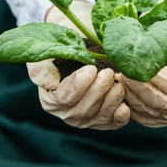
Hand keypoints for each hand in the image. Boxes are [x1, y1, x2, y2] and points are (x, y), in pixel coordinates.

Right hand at [27, 0, 129, 129]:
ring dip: (111, 101)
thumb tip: (49, 83)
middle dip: (98, 91)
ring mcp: (88, 118)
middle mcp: (69, 113)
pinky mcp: (106, 119)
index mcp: (51, 100)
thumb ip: (41, 67)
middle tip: (108, 73)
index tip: (91, 69)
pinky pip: (113, 123)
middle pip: (83, 110)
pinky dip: (120, 116)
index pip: (65, 98)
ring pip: (100, 117)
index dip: (78, 85)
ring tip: (118, 83)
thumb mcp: (47, 51)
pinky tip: (125, 105)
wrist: (84, 43)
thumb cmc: (64, 45)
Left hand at [118, 19, 166, 127]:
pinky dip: (131, 105)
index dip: (161, 79)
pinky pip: (144, 117)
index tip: (144, 66)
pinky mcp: (163, 119)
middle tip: (124, 71)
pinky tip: (121, 89)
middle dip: (141, 87)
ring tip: (120, 77)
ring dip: (133, 95)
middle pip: (163, 103)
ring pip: (151, 112)